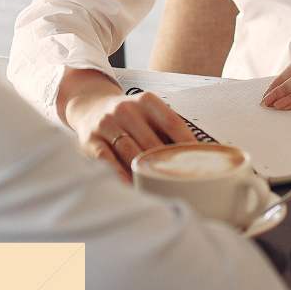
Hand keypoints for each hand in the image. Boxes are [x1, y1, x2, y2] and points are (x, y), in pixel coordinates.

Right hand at [59, 69, 197, 179]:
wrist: (90, 107)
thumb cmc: (129, 116)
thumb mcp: (148, 112)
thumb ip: (167, 130)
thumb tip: (198, 155)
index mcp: (146, 101)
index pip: (171, 122)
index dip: (186, 142)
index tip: (200, 160)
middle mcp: (126, 109)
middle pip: (151, 141)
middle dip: (166, 163)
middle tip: (181, 182)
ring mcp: (107, 124)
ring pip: (130, 151)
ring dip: (144, 171)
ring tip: (159, 188)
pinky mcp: (91, 140)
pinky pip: (106, 158)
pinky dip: (118, 172)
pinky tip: (128, 184)